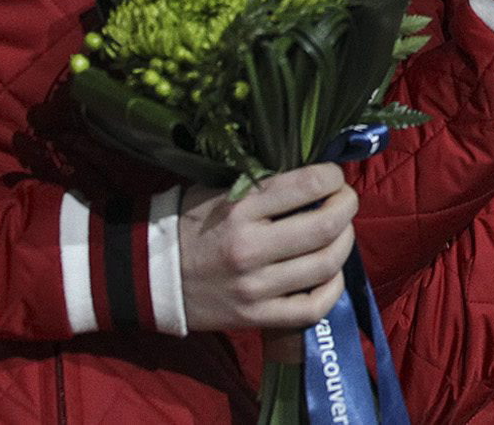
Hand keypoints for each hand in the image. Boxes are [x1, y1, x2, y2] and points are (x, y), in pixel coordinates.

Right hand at [179, 162, 357, 331]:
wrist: (147, 273)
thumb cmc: (189, 223)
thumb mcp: (220, 190)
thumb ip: (264, 183)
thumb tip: (314, 175)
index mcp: (240, 208)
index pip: (308, 184)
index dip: (333, 176)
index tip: (334, 176)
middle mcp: (250, 248)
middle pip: (325, 226)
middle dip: (347, 207)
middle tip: (345, 201)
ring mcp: (254, 287)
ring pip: (326, 265)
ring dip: (344, 243)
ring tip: (339, 232)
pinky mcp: (255, 317)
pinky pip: (313, 307)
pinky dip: (333, 288)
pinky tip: (330, 272)